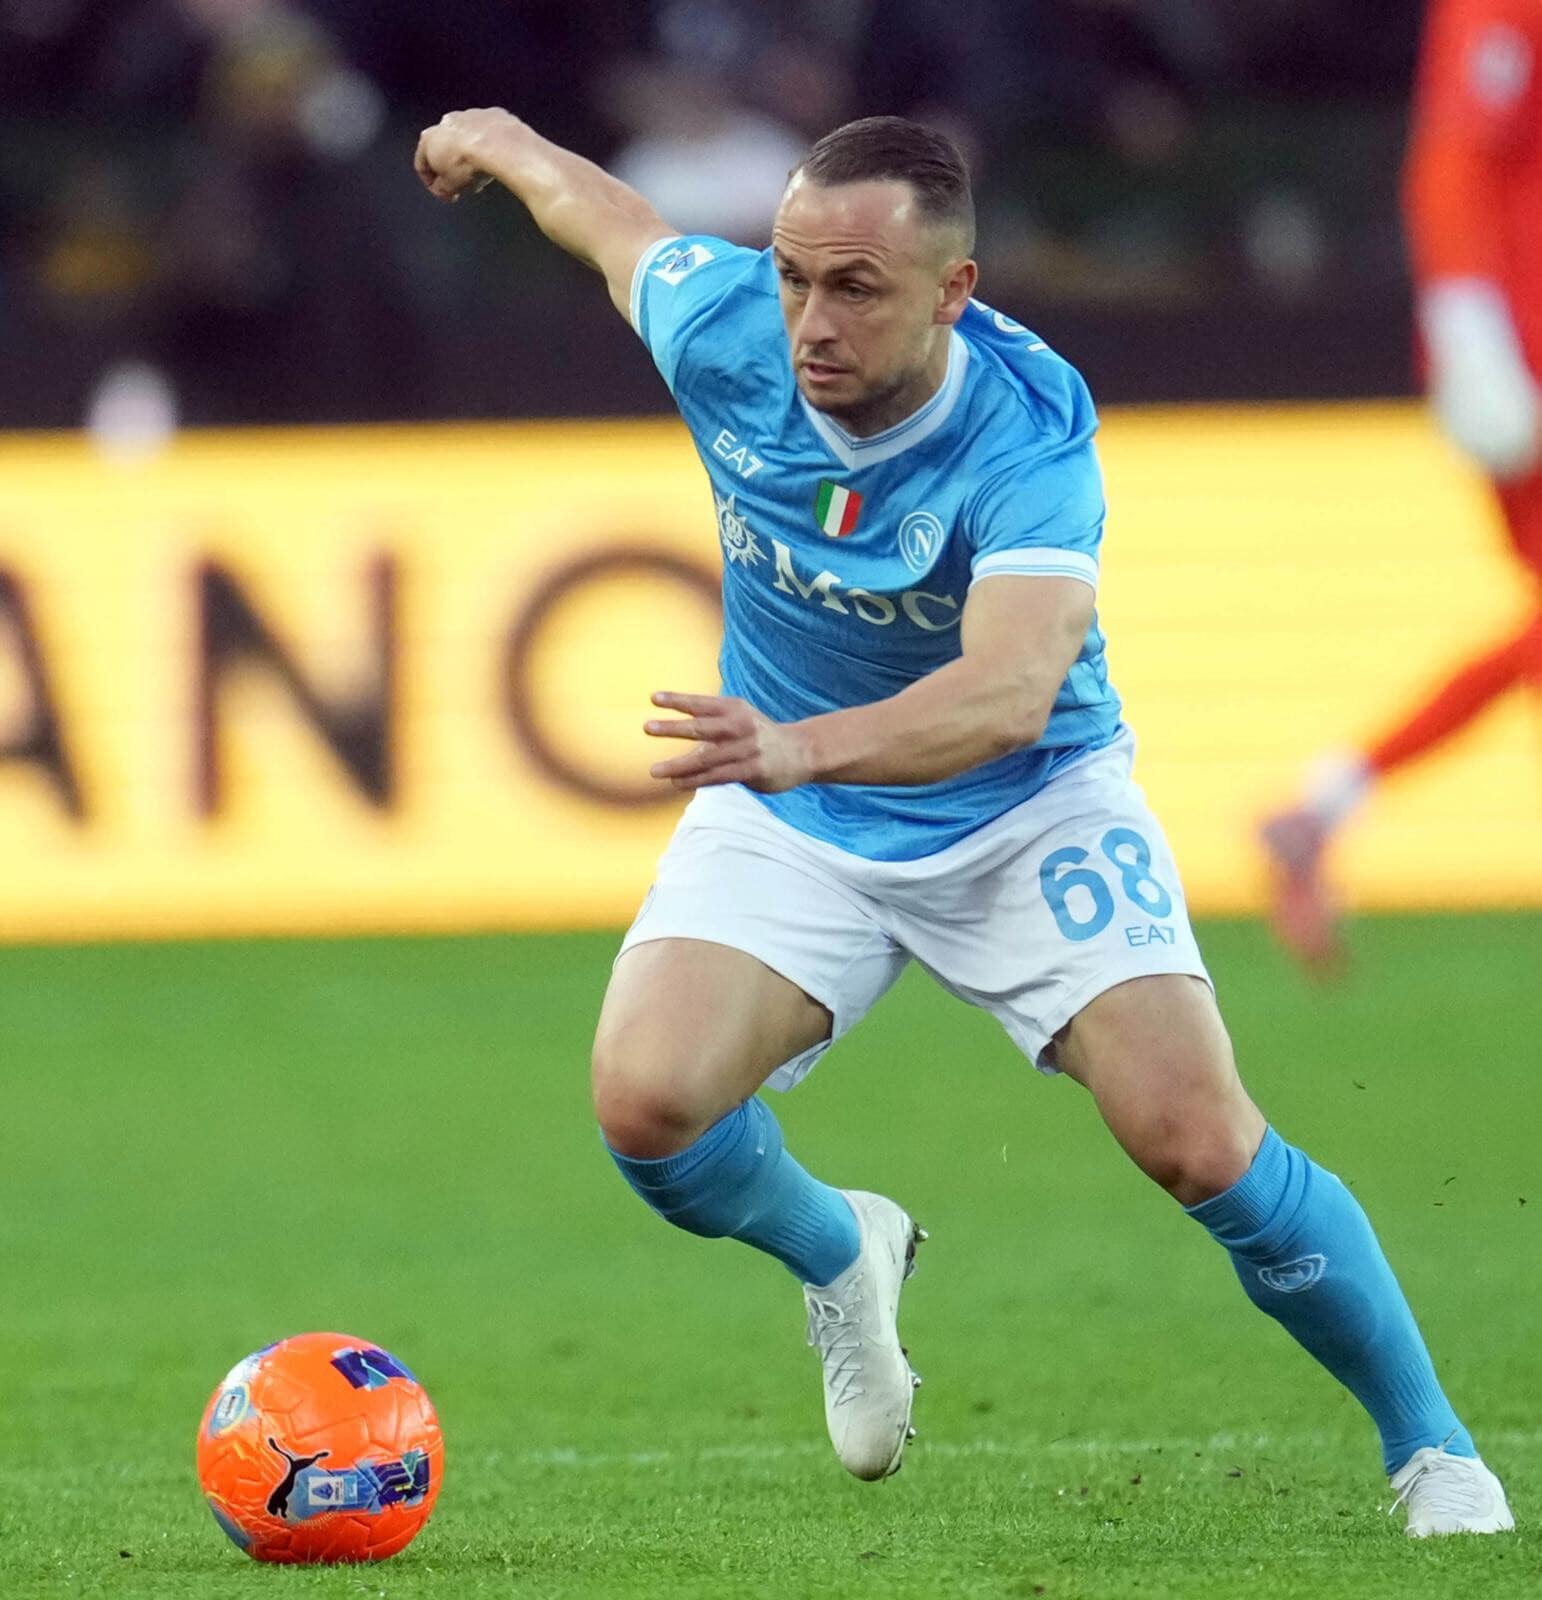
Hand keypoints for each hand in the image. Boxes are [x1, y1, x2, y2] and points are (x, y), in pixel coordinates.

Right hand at [414, 108, 520, 201]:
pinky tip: (495, 160)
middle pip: (445, 149)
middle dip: (452, 168)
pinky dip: (488, 145)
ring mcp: (468, 115)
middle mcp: (445, 123)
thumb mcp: (449, 187)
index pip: (422, 164)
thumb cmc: (468, 163)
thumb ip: (441, 189)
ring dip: (470, 155)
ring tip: (480, 173)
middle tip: (462, 185)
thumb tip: (443, 189)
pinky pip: (486, 134)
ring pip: (466, 139)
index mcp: (428, 139)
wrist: (497, 145)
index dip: (432, 184)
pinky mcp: (489, 115)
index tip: (443, 193)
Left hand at [645, 692, 813, 792]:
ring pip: (706, 759)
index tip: (653, 698)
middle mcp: (740, 725)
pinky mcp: (752, 770)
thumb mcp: (740, 719)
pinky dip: (695, 781)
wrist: (801, 752)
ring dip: (678, 765)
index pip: (701, 703)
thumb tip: (676, 733)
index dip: (677, 700)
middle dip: (673, 728)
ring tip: (654, 770)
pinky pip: (717, 777)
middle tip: (647, 727)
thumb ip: (712, 724)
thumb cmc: (760, 735)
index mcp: (735, 708)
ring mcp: (747, 749)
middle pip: (701, 727)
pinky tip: (676, 783)